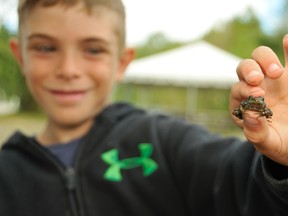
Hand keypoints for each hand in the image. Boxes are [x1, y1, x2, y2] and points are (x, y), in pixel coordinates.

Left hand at [230, 34, 287, 165]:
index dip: (244, 89)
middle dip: (249, 70)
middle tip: (260, 79)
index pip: (238, 90)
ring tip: (276, 71)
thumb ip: (256, 133)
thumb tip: (249, 114)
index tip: (258, 94)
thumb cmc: (279, 144)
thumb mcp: (268, 144)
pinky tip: (287, 40)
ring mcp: (273, 79)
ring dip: (265, 59)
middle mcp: (255, 87)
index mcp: (243, 104)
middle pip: (244, 68)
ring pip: (260, 57)